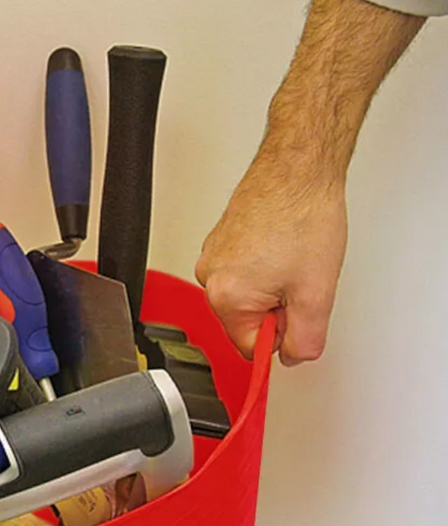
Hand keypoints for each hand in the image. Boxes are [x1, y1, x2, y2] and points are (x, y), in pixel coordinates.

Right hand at [194, 151, 346, 365]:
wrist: (298, 167)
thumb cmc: (302, 215)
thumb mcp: (317, 294)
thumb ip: (305, 341)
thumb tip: (293, 356)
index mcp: (227, 297)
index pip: (250, 349)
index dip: (281, 339)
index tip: (297, 323)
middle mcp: (210, 278)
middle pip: (245, 321)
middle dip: (276, 310)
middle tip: (300, 282)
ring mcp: (212, 256)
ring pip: (245, 296)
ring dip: (271, 287)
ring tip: (292, 258)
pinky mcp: (220, 240)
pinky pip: (242, 272)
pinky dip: (264, 266)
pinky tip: (283, 246)